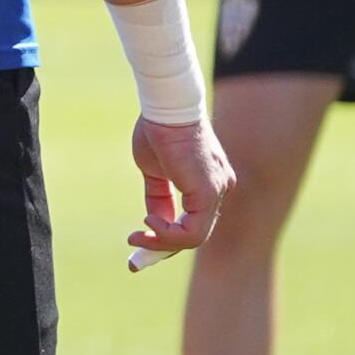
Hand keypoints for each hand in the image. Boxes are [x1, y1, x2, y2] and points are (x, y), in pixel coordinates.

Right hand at [128, 113, 229, 262]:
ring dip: (161, 243)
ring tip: (137, 235)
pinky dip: (167, 234)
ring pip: (195, 238)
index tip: (138, 238)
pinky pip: (191, 231)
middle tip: (133, 246)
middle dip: (161, 246)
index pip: (194, 221)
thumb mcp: (155, 171)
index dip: (166, 236)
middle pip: (195, 233)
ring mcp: (217, 191)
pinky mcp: (208, 192)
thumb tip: (156, 220)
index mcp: (210, 182)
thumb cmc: (159, 131)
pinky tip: (149, 221)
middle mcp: (220, 188)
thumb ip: (160, 196)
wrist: (165, 108)